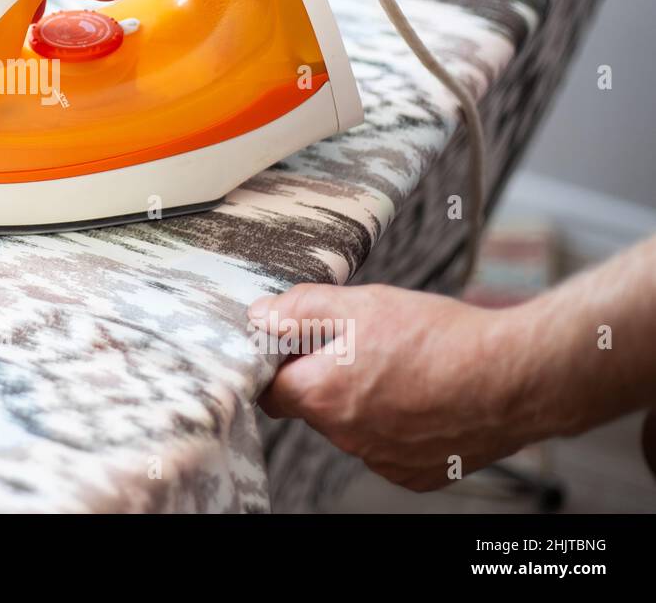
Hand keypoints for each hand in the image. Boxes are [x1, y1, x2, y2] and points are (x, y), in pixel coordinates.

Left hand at [247, 283, 544, 490]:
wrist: (516, 376)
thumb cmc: (442, 339)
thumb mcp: (360, 304)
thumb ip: (301, 310)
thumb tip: (262, 316)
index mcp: (323, 396)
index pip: (269, 390)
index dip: (278, 363)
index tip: (296, 345)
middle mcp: (347, 437)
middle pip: (313, 405)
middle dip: (325, 376)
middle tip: (361, 344)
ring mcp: (382, 459)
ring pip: (352, 425)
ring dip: (363, 399)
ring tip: (402, 365)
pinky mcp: (415, 472)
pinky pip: (388, 446)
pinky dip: (396, 423)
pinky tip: (423, 394)